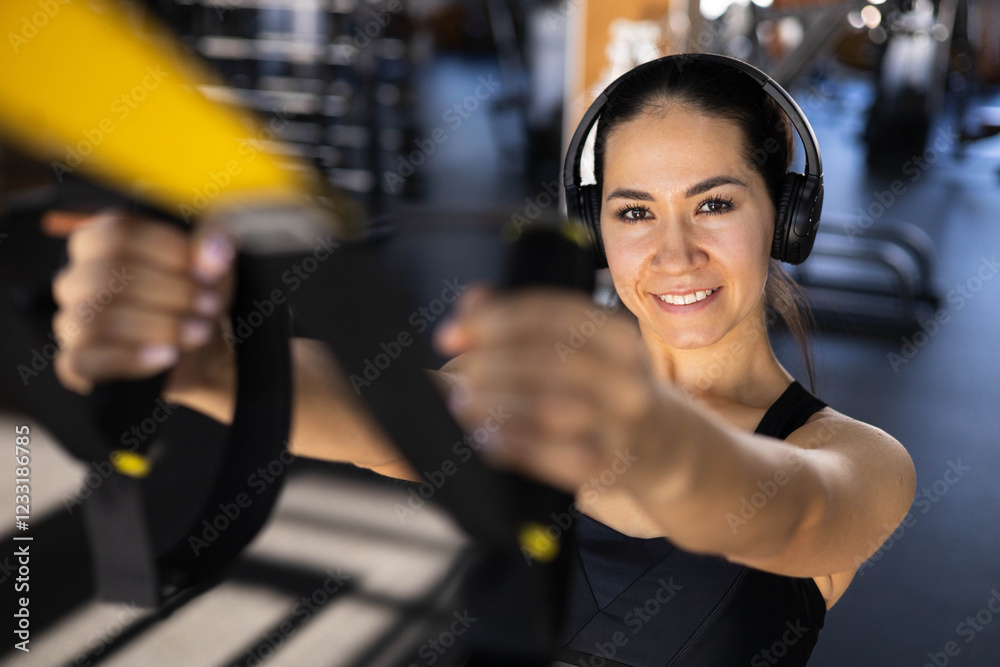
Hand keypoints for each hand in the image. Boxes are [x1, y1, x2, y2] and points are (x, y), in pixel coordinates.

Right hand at [51, 210, 235, 399]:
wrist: (200, 343)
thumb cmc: (197, 292)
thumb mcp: (212, 264)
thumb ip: (214, 248)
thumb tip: (216, 250)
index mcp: (101, 240)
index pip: (116, 234)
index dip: (165, 251)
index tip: (206, 270)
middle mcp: (77, 277)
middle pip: (106, 275)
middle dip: (167, 291)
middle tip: (209, 305)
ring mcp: (72, 319)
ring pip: (97, 319)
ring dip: (157, 326)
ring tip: (200, 333)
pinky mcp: (77, 360)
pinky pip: (84, 361)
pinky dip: (131, 359)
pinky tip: (168, 356)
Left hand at [433, 283, 660, 491]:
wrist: (659, 446)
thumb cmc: (602, 388)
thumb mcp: (579, 346)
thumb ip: (523, 320)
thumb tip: (471, 303)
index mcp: (617, 334)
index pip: (550, 315)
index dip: (495, 320)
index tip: (452, 334)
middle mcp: (625, 376)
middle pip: (547, 359)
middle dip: (489, 362)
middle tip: (454, 370)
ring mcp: (619, 423)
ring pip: (548, 406)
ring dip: (495, 402)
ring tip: (462, 401)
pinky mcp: (605, 464)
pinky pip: (552, 453)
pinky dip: (511, 443)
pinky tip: (485, 436)